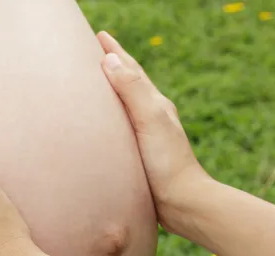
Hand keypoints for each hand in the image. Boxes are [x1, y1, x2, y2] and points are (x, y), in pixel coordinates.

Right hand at [97, 32, 210, 228]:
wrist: (181, 202)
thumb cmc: (167, 162)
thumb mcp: (151, 120)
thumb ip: (133, 90)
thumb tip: (111, 59)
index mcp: (154, 103)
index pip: (131, 69)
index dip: (115, 50)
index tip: (99, 34)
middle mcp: (150, 115)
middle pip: (128, 82)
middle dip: (112, 64)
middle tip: (93, 51)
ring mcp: (145, 134)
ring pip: (124, 105)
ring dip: (110, 90)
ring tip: (95, 82)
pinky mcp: (138, 153)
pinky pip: (119, 126)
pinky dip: (109, 116)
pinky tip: (102, 124)